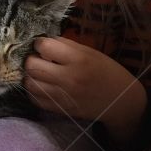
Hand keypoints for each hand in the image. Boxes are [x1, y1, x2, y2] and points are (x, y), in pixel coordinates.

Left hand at [24, 35, 144, 129]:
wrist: (120, 102)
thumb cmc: (108, 72)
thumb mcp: (92, 53)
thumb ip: (68, 46)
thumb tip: (46, 41)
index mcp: (79, 60)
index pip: (45, 47)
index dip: (40, 43)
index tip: (43, 45)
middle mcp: (68, 78)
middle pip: (32, 66)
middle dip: (31, 58)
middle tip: (38, 58)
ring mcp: (63, 96)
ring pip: (30, 84)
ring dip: (30, 75)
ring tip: (39, 72)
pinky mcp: (60, 109)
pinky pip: (35, 100)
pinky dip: (34, 91)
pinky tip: (41, 85)